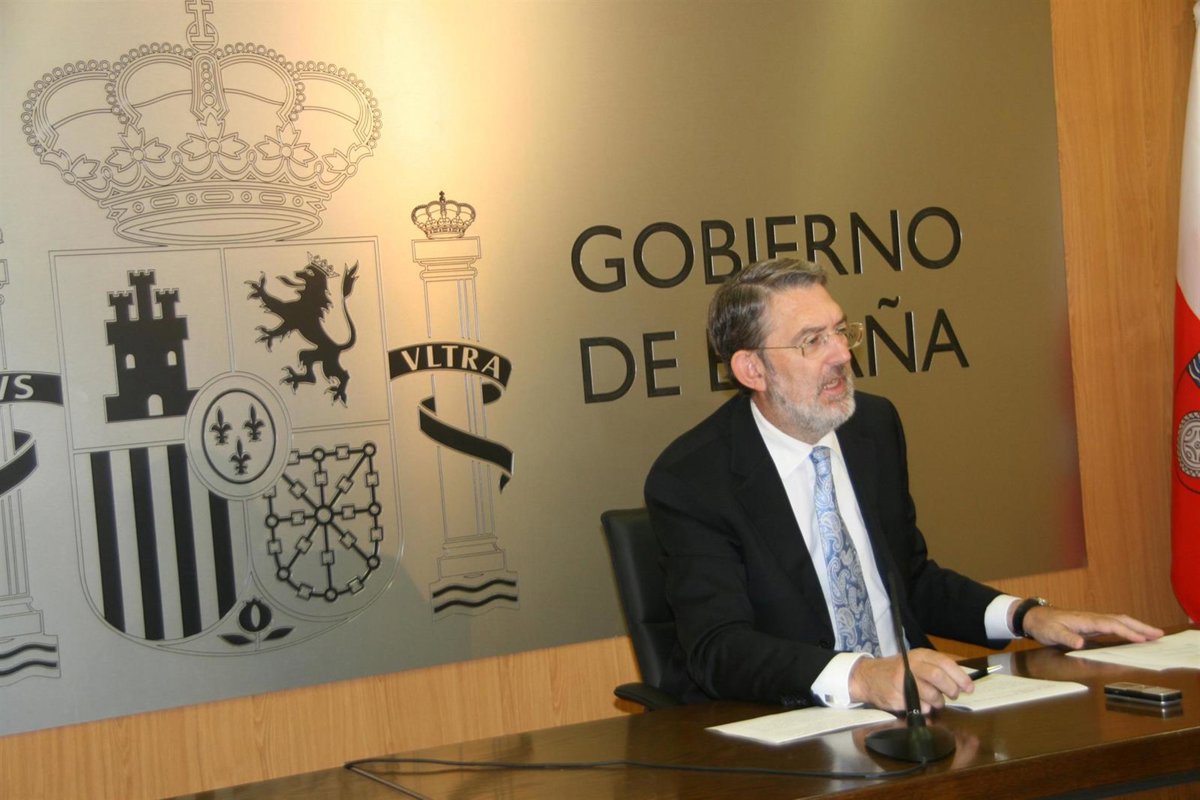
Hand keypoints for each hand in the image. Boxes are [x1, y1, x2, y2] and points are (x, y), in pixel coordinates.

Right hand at [848, 648, 973, 713]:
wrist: (869, 677)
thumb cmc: (898, 670)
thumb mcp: (917, 662)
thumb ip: (937, 669)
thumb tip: (963, 683)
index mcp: (919, 655)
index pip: (944, 663)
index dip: (960, 676)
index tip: (969, 687)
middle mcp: (910, 665)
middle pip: (937, 676)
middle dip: (950, 689)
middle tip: (953, 695)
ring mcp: (901, 681)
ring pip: (930, 694)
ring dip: (939, 701)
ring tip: (936, 701)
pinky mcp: (896, 695)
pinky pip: (919, 706)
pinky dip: (925, 708)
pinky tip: (921, 704)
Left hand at [1017, 605, 1163, 649]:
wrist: (1035, 617)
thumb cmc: (1044, 625)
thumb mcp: (1052, 633)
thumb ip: (1066, 637)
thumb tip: (1081, 643)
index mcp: (1086, 620)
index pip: (1111, 625)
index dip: (1127, 632)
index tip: (1142, 639)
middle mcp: (1092, 618)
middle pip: (1121, 620)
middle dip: (1140, 627)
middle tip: (1159, 634)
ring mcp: (1093, 620)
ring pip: (1120, 621)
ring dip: (1137, 627)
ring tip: (1154, 634)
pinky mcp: (1092, 625)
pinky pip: (1114, 625)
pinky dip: (1128, 628)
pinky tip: (1135, 634)